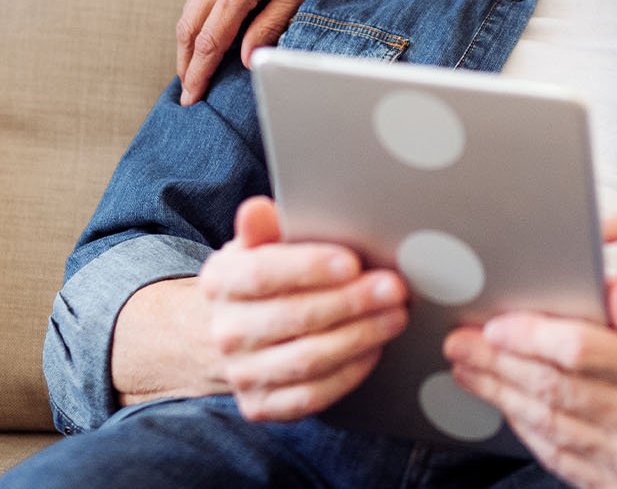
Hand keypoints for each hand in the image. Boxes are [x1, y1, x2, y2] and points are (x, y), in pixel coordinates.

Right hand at [173, 0, 377, 103]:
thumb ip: (270, 25)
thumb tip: (245, 58)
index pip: (209, 41)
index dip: (198, 73)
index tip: (191, 97)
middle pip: (189, 26)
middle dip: (185, 61)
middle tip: (186, 89)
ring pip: (191, 7)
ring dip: (187, 39)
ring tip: (191, 65)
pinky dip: (197, 15)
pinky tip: (206, 27)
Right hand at [196, 197, 407, 420]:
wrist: (231, 335)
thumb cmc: (259, 281)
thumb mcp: (256, 246)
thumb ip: (264, 229)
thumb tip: (258, 209)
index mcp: (221, 282)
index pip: (263, 273)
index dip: (310, 267)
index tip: (352, 262)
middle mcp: (225, 332)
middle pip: (294, 317)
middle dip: (351, 302)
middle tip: (393, 288)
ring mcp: (241, 374)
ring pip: (308, 359)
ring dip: (360, 337)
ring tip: (395, 316)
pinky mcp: (260, 406)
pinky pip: (310, 396)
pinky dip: (348, 373)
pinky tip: (374, 350)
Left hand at [442, 277, 616, 488]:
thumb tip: (613, 287)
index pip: (579, 349)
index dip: (529, 336)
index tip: (493, 325)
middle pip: (552, 387)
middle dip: (496, 363)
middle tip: (460, 344)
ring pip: (546, 421)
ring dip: (499, 393)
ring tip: (468, 369)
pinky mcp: (614, 486)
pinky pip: (554, 454)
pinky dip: (522, 426)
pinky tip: (503, 402)